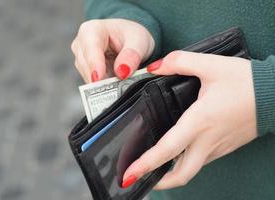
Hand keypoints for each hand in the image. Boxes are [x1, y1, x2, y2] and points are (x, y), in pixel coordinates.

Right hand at [71, 19, 153, 82]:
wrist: (131, 40)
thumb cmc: (132, 35)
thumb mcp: (139, 41)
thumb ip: (132, 55)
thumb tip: (122, 71)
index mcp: (92, 29)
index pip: (90, 48)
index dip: (94, 64)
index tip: (98, 79)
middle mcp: (82, 43)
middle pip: (86, 65)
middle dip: (100, 78)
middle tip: (116, 90)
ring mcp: (82, 58)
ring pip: (88, 76)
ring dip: (102, 84)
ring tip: (119, 85)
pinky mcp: (85, 70)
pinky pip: (92, 82)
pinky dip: (103, 86)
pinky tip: (114, 87)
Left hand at [122, 51, 257, 189]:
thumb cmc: (246, 82)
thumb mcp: (210, 65)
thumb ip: (178, 62)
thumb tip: (155, 67)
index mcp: (199, 121)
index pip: (167, 149)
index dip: (146, 164)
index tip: (129, 174)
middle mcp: (207, 140)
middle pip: (181, 175)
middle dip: (158, 182)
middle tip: (139, 179)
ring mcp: (218, 147)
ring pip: (191, 169)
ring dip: (171, 173)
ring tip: (154, 168)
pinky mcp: (224, 147)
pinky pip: (202, 160)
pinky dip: (185, 162)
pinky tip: (178, 153)